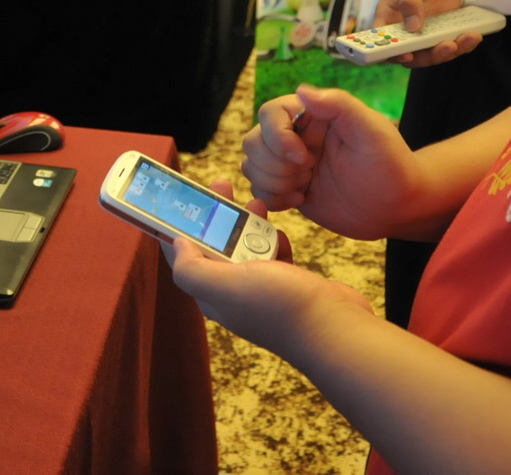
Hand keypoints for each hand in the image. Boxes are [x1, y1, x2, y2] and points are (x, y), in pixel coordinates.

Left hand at [162, 181, 371, 359]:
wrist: (334, 325)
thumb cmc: (278, 305)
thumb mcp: (224, 286)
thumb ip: (193, 269)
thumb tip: (176, 245)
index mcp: (212, 295)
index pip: (185, 258)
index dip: (180, 227)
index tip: (183, 197)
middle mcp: (234, 293)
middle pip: (215, 246)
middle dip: (217, 215)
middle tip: (223, 185)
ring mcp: (262, 289)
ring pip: (246, 246)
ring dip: (248, 223)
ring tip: (259, 204)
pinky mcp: (288, 284)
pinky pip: (274, 254)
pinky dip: (274, 240)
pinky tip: (280, 234)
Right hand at [242, 84, 424, 239]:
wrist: (396, 207)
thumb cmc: (390, 164)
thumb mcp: (371, 130)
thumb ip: (339, 105)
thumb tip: (302, 90)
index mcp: (313, 114)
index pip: (271, 113)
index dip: (277, 137)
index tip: (303, 157)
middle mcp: (296, 135)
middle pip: (254, 141)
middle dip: (275, 164)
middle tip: (309, 173)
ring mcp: (289, 163)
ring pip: (251, 165)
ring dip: (273, 181)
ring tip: (305, 186)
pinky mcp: (288, 187)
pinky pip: (259, 190)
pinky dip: (272, 198)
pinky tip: (300, 199)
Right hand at [373, 0, 481, 66]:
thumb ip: (409, 0)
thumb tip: (413, 26)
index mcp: (389, 18)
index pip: (384, 42)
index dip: (392, 53)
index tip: (407, 55)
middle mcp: (405, 31)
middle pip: (411, 55)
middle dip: (430, 56)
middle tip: (447, 46)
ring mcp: (425, 34)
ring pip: (433, 54)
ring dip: (450, 52)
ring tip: (466, 39)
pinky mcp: (442, 33)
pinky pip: (450, 46)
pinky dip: (462, 45)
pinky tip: (473, 37)